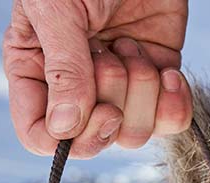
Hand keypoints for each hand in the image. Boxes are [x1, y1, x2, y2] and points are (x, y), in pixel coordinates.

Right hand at [4, 0, 191, 157]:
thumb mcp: (59, 10)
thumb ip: (63, 68)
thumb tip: (64, 128)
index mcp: (35, 71)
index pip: (40, 135)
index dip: (65, 139)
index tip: (91, 109)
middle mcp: (75, 86)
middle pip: (91, 141)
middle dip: (110, 110)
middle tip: (111, 61)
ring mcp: (118, 85)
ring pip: (132, 134)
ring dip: (141, 93)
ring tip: (132, 47)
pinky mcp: (156, 78)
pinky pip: (169, 120)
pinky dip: (174, 102)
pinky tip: (168, 70)